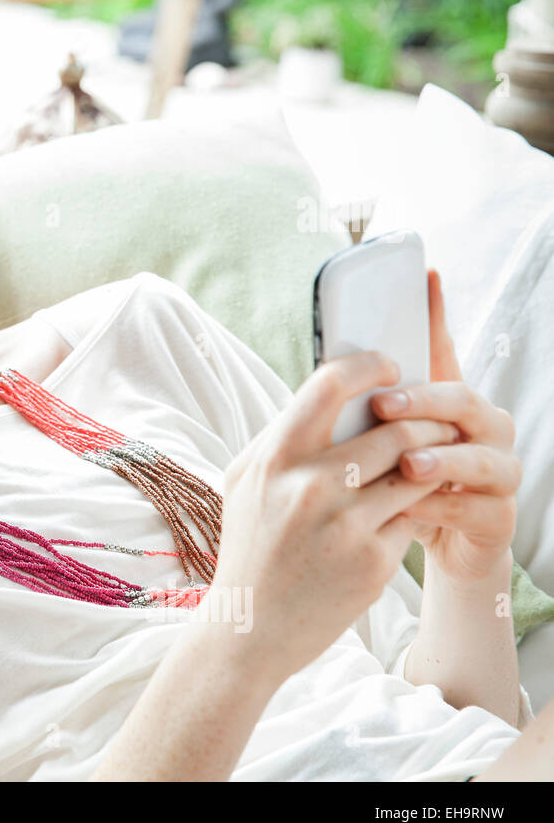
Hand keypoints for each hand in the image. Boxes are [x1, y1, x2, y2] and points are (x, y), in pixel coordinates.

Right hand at [214, 349, 450, 681]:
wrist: (250, 627)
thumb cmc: (250, 547)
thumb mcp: (246, 483)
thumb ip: (282, 438)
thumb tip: (331, 395)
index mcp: (275, 458)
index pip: (331, 384)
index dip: (370, 366)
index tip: (390, 368)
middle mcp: (310, 486)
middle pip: (396, 429)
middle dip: (427, 421)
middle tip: (436, 422)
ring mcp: (345, 525)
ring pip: (417, 471)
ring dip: (433, 461)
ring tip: (431, 461)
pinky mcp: (374, 561)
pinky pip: (412, 516)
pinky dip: (414, 510)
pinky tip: (406, 512)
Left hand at [368, 268, 521, 583]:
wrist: (437, 546)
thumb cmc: (398, 487)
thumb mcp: (372, 446)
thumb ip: (362, 412)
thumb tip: (324, 371)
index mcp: (448, 404)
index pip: (443, 351)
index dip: (435, 315)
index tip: (424, 277)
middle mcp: (483, 429)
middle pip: (465, 400)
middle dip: (425, 402)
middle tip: (385, 406)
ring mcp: (497, 472)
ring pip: (480, 457)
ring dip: (439, 461)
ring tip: (405, 465)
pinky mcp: (498, 517)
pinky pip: (474, 509)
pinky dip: (439, 509)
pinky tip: (408, 511)